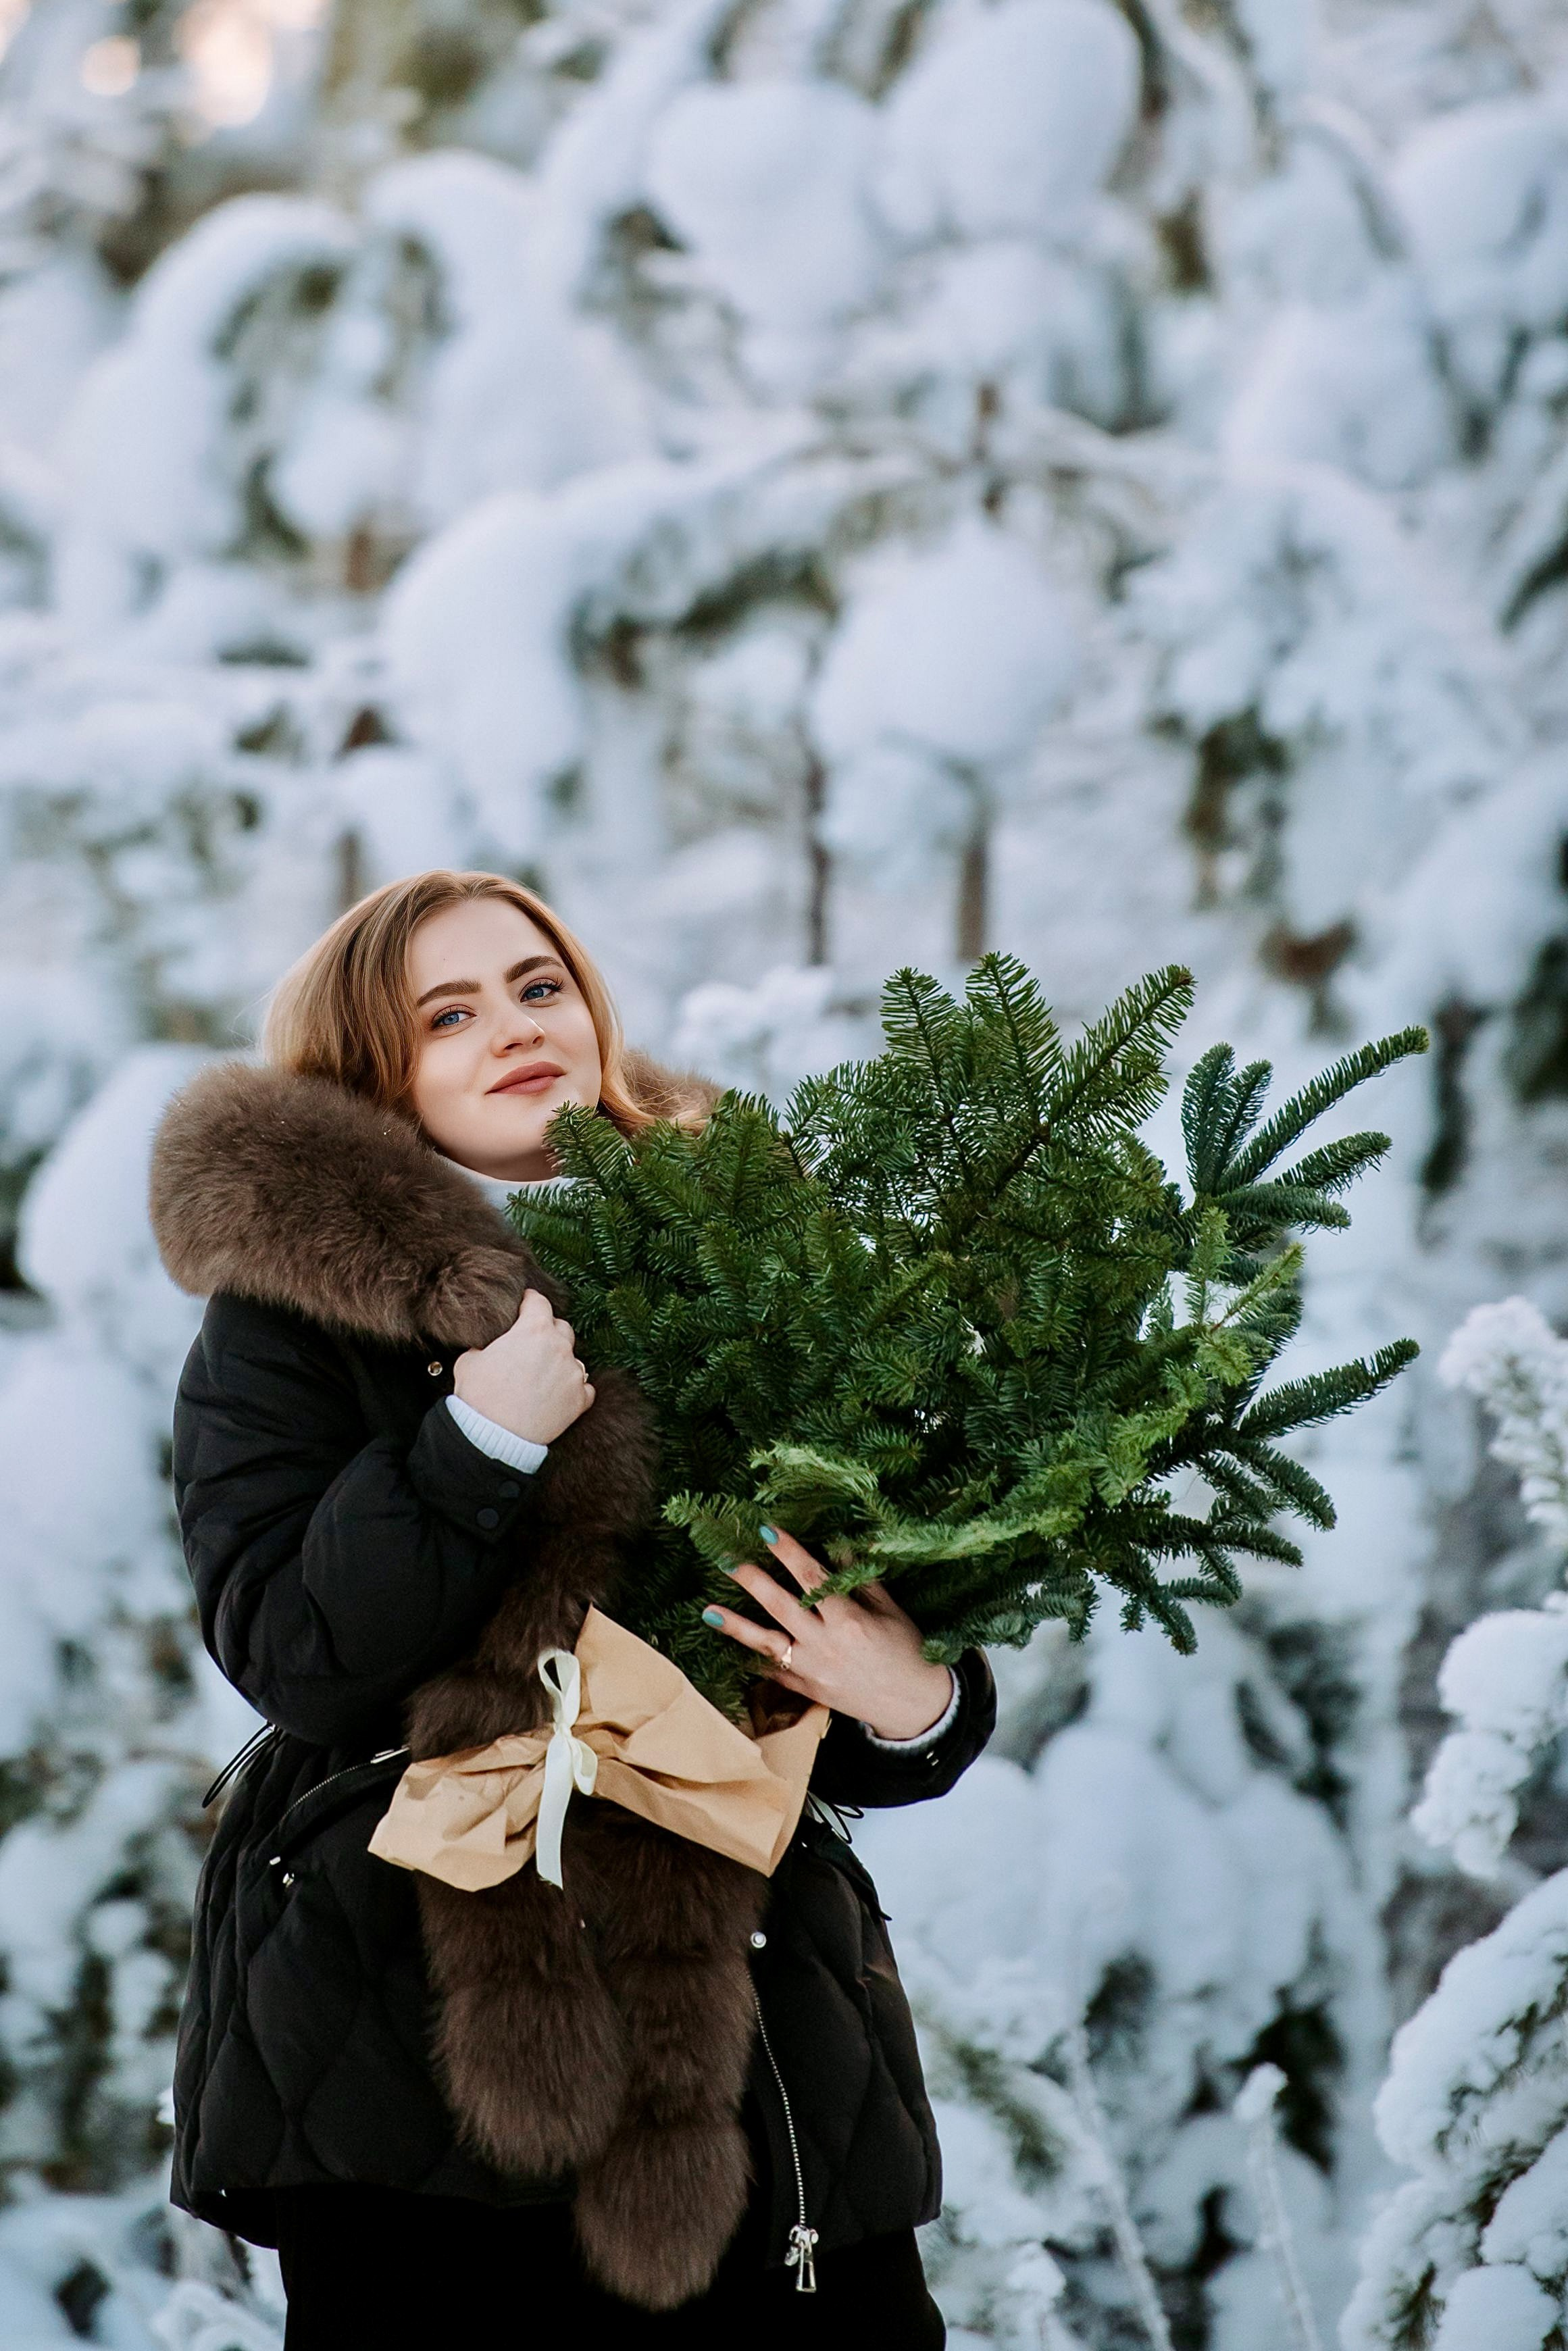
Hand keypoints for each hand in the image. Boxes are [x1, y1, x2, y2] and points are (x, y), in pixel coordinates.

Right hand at [451, 1287, 594, 1445]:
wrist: (494, 1436)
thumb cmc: (480, 1396)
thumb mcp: (469, 1361)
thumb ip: (484, 1347)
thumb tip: (487, 1348)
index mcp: (534, 1330)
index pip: (538, 1302)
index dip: (530, 1301)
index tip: (526, 1303)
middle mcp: (559, 1347)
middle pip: (561, 1327)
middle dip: (548, 1330)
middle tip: (533, 1342)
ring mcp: (572, 1373)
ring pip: (573, 1357)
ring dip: (560, 1361)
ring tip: (543, 1373)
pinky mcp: (579, 1399)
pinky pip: (583, 1387)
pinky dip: (573, 1388)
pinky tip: (559, 1394)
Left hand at [701, 1527, 954, 1740]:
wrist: (913, 1705)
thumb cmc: (906, 1650)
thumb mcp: (888, 1609)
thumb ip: (859, 1578)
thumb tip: (836, 1544)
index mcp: (849, 1619)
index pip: (811, 1578)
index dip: (788, 1551)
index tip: (765, 1530)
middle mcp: (826, 1644)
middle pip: (780, 1606)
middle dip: (752, 1581)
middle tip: (726, 1559)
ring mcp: (813, 1670)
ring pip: (767, 1645)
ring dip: (736, 1626)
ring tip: (709, 1612)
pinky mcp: (807, 1690)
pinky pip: (774, 1673)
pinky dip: (754, 1660)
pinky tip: (732, 1647)